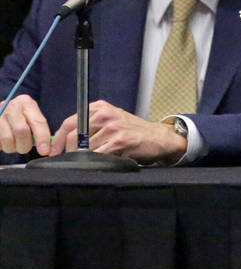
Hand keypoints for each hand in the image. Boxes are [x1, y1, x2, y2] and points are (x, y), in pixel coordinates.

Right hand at [0, 94, 52, 155]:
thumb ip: (39, 128)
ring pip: (7, 139)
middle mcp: (12, 107)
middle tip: (26, 148)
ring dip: (13, 147)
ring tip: (14, 144)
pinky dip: (3, 146)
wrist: (2, 110)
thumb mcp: (31, 115)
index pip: (37, 122)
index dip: (42, 138)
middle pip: (21, 131)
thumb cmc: (20, 116)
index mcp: (26, 103)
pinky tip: (5, 142)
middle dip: (26, 145)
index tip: (45, 151)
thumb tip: (46, 148)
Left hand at [50, 101, 186, 163]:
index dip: (58, 139)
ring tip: (90, 160)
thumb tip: (65, 140)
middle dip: (68, 151)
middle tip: (69, 159)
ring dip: (84, 157)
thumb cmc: (133, 131)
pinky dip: (96, 160)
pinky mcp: (120, 140)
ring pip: (85, 147)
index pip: (69, 122)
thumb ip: (91, 125)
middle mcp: (105, 114)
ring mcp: (113, 127)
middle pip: (73, 135)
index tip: (53, 150)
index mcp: (100, 107)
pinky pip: (98, 154)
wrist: (158, 137)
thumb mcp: (111, 120)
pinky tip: (102, 161)